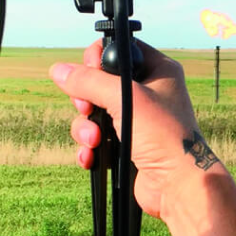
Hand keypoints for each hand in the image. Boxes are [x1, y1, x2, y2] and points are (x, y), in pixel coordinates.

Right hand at [49, 40, 224, 219]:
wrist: (177, 185)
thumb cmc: (164, 136)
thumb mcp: (125, 98)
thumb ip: (89, 81)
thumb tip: (58, 70)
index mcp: (157, 70)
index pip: (119, 50)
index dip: (98, 60)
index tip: (90, 75)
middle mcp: (147, 92)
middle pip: (98, 83)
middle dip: (86, 100)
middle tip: (87, 109)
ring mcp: (136, 120)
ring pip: (93, 114)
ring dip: (85, 128)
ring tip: (94, 141)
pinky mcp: (127, 145)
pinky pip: (96, 139)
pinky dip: (89, 148)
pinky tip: (91, 156)